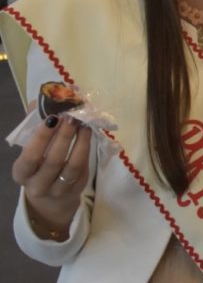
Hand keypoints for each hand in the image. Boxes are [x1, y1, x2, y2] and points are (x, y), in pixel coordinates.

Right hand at [12, 112, 91, 239]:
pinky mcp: (76, 188)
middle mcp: (38, 185)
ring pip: (72, 166)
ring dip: (81, 142)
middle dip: (64, 136)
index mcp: (22, 172)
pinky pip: (83, 168)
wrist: (51, 194)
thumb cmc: (39, 163)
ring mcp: (58, 189)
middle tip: (72, 116)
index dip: (42, 137)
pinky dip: (87, 149)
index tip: (53, 117)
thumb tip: (43, 99)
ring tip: (85, 124)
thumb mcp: (33, 147)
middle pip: (53, 161)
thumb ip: (35, 124)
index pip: (30, 157)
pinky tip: (88, 134)